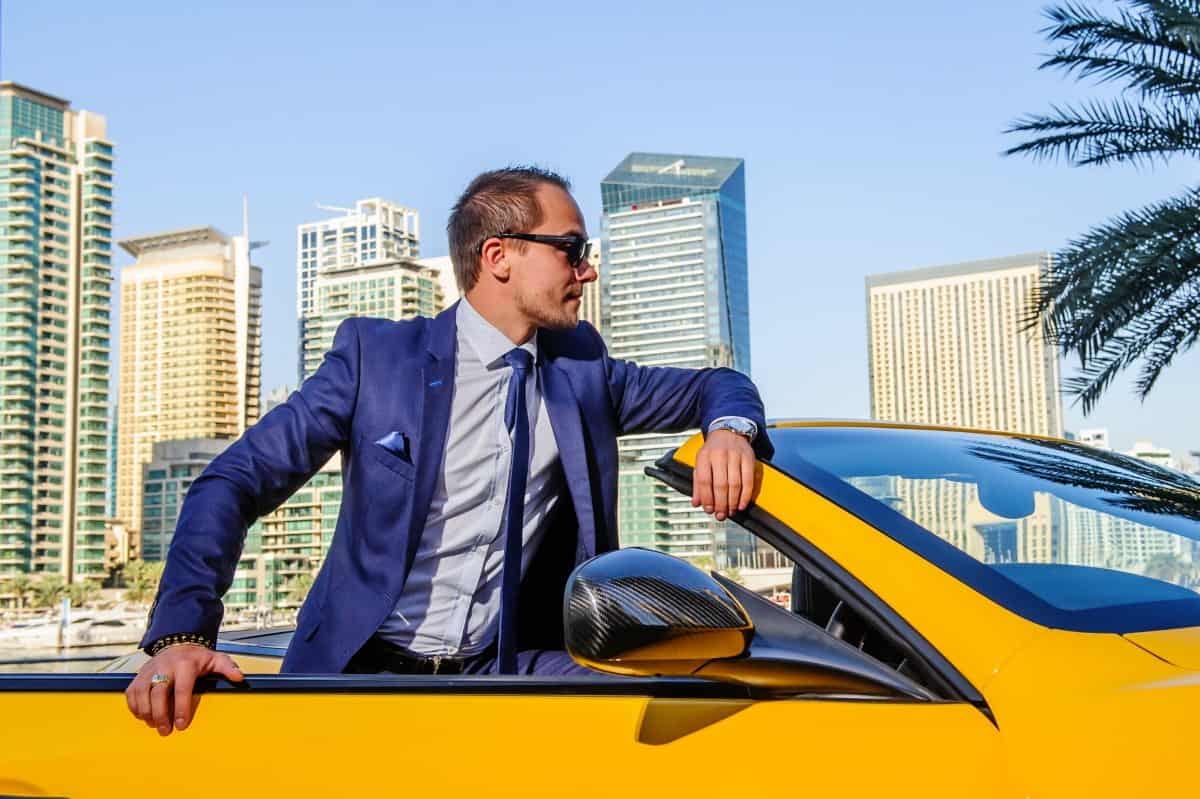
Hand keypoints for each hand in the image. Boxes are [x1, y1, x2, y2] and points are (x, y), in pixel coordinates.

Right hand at [125, 643, 243, 735]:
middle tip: (165, 731)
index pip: (182, 689)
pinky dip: (134, 706)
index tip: (181, 725)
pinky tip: (143, 716)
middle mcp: (165, 667)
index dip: (181, 708)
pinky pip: (131, 693)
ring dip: (146, 713)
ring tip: (154, 725)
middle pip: (158, 693)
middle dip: (160, 715)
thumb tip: (239, 677)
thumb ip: (228, 668)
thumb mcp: (216, 659)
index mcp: (185, 665)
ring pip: (142, 694)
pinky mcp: (139, 675)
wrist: (178, 643)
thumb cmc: (198, 657)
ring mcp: (149, 670)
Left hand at [692, 429, 757, 521]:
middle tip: (721, 515)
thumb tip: (696, 503)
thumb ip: (698, 483)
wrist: (729, 430)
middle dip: (720, 504)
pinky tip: (741, 505)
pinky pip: (748, 481)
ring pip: (735, 484)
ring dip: (732, 502)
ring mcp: (735, 455)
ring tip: (730, 512)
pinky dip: (745, 496)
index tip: (708, 510)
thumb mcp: (701, 462)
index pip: (704, 480)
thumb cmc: (713, 450)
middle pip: (720, 484)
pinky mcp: (748, 458)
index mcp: (704, 456)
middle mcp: (719, 454)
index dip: (707, 498)